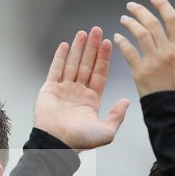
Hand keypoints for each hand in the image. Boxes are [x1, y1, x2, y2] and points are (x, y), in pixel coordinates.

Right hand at [34, 27, 129, 149]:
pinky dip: (60, 57)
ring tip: (84, 33)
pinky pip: (55, 69)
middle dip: (92, 47)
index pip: (99, 74)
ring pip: (72, 64)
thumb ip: (117, 116)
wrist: (56, 144)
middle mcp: (77, 93)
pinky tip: (65, 45)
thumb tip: (125, 102)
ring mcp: (63, 90)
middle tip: (97, 30)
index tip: (108, 43)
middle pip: (87, 64)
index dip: (104, 58)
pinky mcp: (49, 89)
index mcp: (91, 101)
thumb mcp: (106, 132)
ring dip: (78, 48)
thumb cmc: (79, 141)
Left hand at [114, 0, 174, 99]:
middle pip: (152, 23)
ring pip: (139, 34)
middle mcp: (167, 52)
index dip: (163, 5)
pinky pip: (129, 53)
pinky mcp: (140, 73)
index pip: (172, 20)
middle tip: (132, 6)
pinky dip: (122, 43)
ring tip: (124, 19)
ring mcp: (153, 61)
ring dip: (130, 24)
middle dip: (141, 11)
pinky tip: (117, 37)